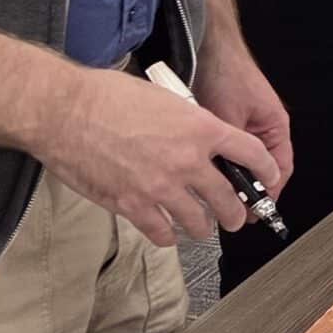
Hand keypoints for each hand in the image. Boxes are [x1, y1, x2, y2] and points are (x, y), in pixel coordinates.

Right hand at [33, 64, 283, 248]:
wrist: (63, 111)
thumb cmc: (104, 97)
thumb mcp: (164, 98)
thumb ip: (189, 123)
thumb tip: (201, 139)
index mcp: (200, 129)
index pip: (252, 154)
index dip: (267, 171)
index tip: (269, 179)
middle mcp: (187, 161)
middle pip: (230, 200)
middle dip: (237, 212)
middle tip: (235, 216)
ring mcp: (161, 187)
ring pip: (200, 223)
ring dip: (203, 227)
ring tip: (201, 226)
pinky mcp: (133, 205)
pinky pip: (162, 233)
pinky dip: (167, 236)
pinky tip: (166, 231)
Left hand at [192, 27, 292, 194]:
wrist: (206, 45)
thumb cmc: (224, 72)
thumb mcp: (226, 118)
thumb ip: (229, 150)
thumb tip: (223, 182)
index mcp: (275, 126)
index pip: (278, 170)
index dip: (267, 193)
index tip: (254, 211)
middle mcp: (263, 127)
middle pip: (260, 168)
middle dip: (246, 189)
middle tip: (232, 208)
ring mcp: (244, 124)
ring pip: (241, 160)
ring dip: (229, 173)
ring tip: (215, 189)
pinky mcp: (226, 120)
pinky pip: (226, 148)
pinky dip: (218, 159)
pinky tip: (203, 166)